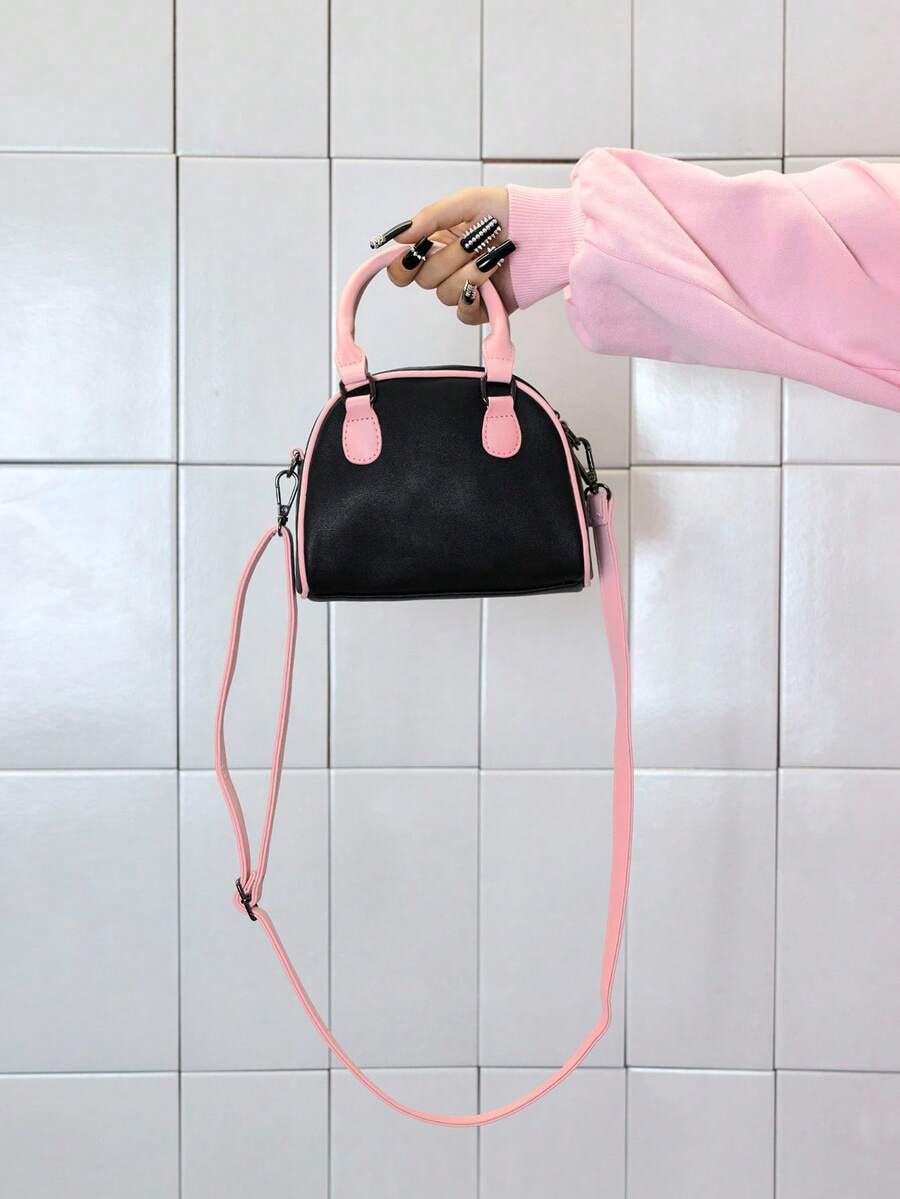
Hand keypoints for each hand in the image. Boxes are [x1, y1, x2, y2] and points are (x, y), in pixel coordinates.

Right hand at [371, 186, 514, 324]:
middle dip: (448, 259)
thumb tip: (399, 237)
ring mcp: (464, 290)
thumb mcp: (467, 202)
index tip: (417, 252)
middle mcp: (446, 269)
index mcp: (436, 245)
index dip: (403, 266)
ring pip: (445, 294)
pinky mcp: (482, 308)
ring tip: (493, 257)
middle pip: (424, 280)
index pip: (403, 269)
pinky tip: (486, 285)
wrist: (544, 230)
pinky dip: (471, 299)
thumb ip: (430, 217)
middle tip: (472, 242)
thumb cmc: (508, 211)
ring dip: (468, 273)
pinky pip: (463, 314)